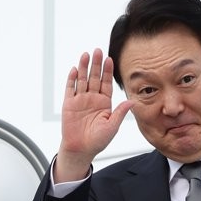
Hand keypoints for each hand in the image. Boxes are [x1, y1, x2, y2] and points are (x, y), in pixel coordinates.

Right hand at [56, 48, 133, 181]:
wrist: (81, 149)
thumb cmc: (97, 141)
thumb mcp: (112, 126)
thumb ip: (120, 113)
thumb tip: (132, 101)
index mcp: (104, 102)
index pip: (106, 83)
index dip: (108, 71)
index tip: (110, 59)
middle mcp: (92, 98)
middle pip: (94, 78)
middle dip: (96, 64)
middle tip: (98, 51)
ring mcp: (80, 100)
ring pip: (82, 80)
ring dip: (84, 68)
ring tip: (86, 55)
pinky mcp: (69, 104)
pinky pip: (70, 89)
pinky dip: (72, 79)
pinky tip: (74, 70)